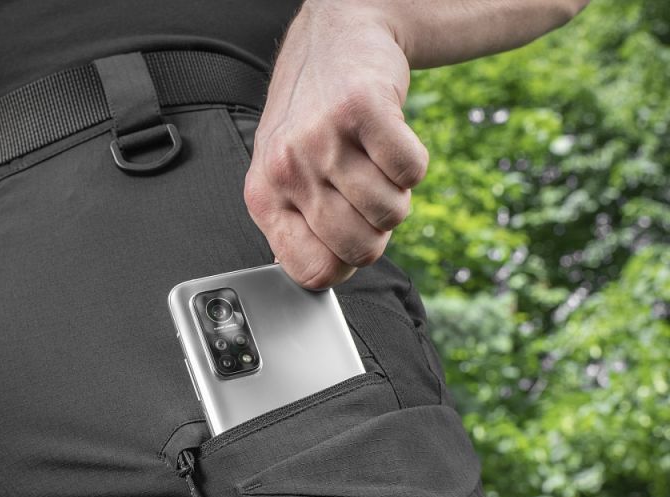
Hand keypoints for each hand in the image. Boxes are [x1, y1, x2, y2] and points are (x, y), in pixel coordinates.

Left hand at [244, 0, 428, 288]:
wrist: (336, 39)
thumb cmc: (314, 122)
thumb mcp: (287, 179)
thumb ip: (299, 230)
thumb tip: (325, 278)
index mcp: (264, 197)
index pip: (312, 273)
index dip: (342, 265)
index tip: (349, 243)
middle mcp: (286, 168)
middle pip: (358, 250)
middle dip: (377, 233)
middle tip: (366, 198)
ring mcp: (322, 137)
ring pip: (390, 214)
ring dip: (396, 195)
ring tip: (375, 164)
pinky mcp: (362, 108)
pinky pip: (411, 172)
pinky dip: (412, 164)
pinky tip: (388, 141)